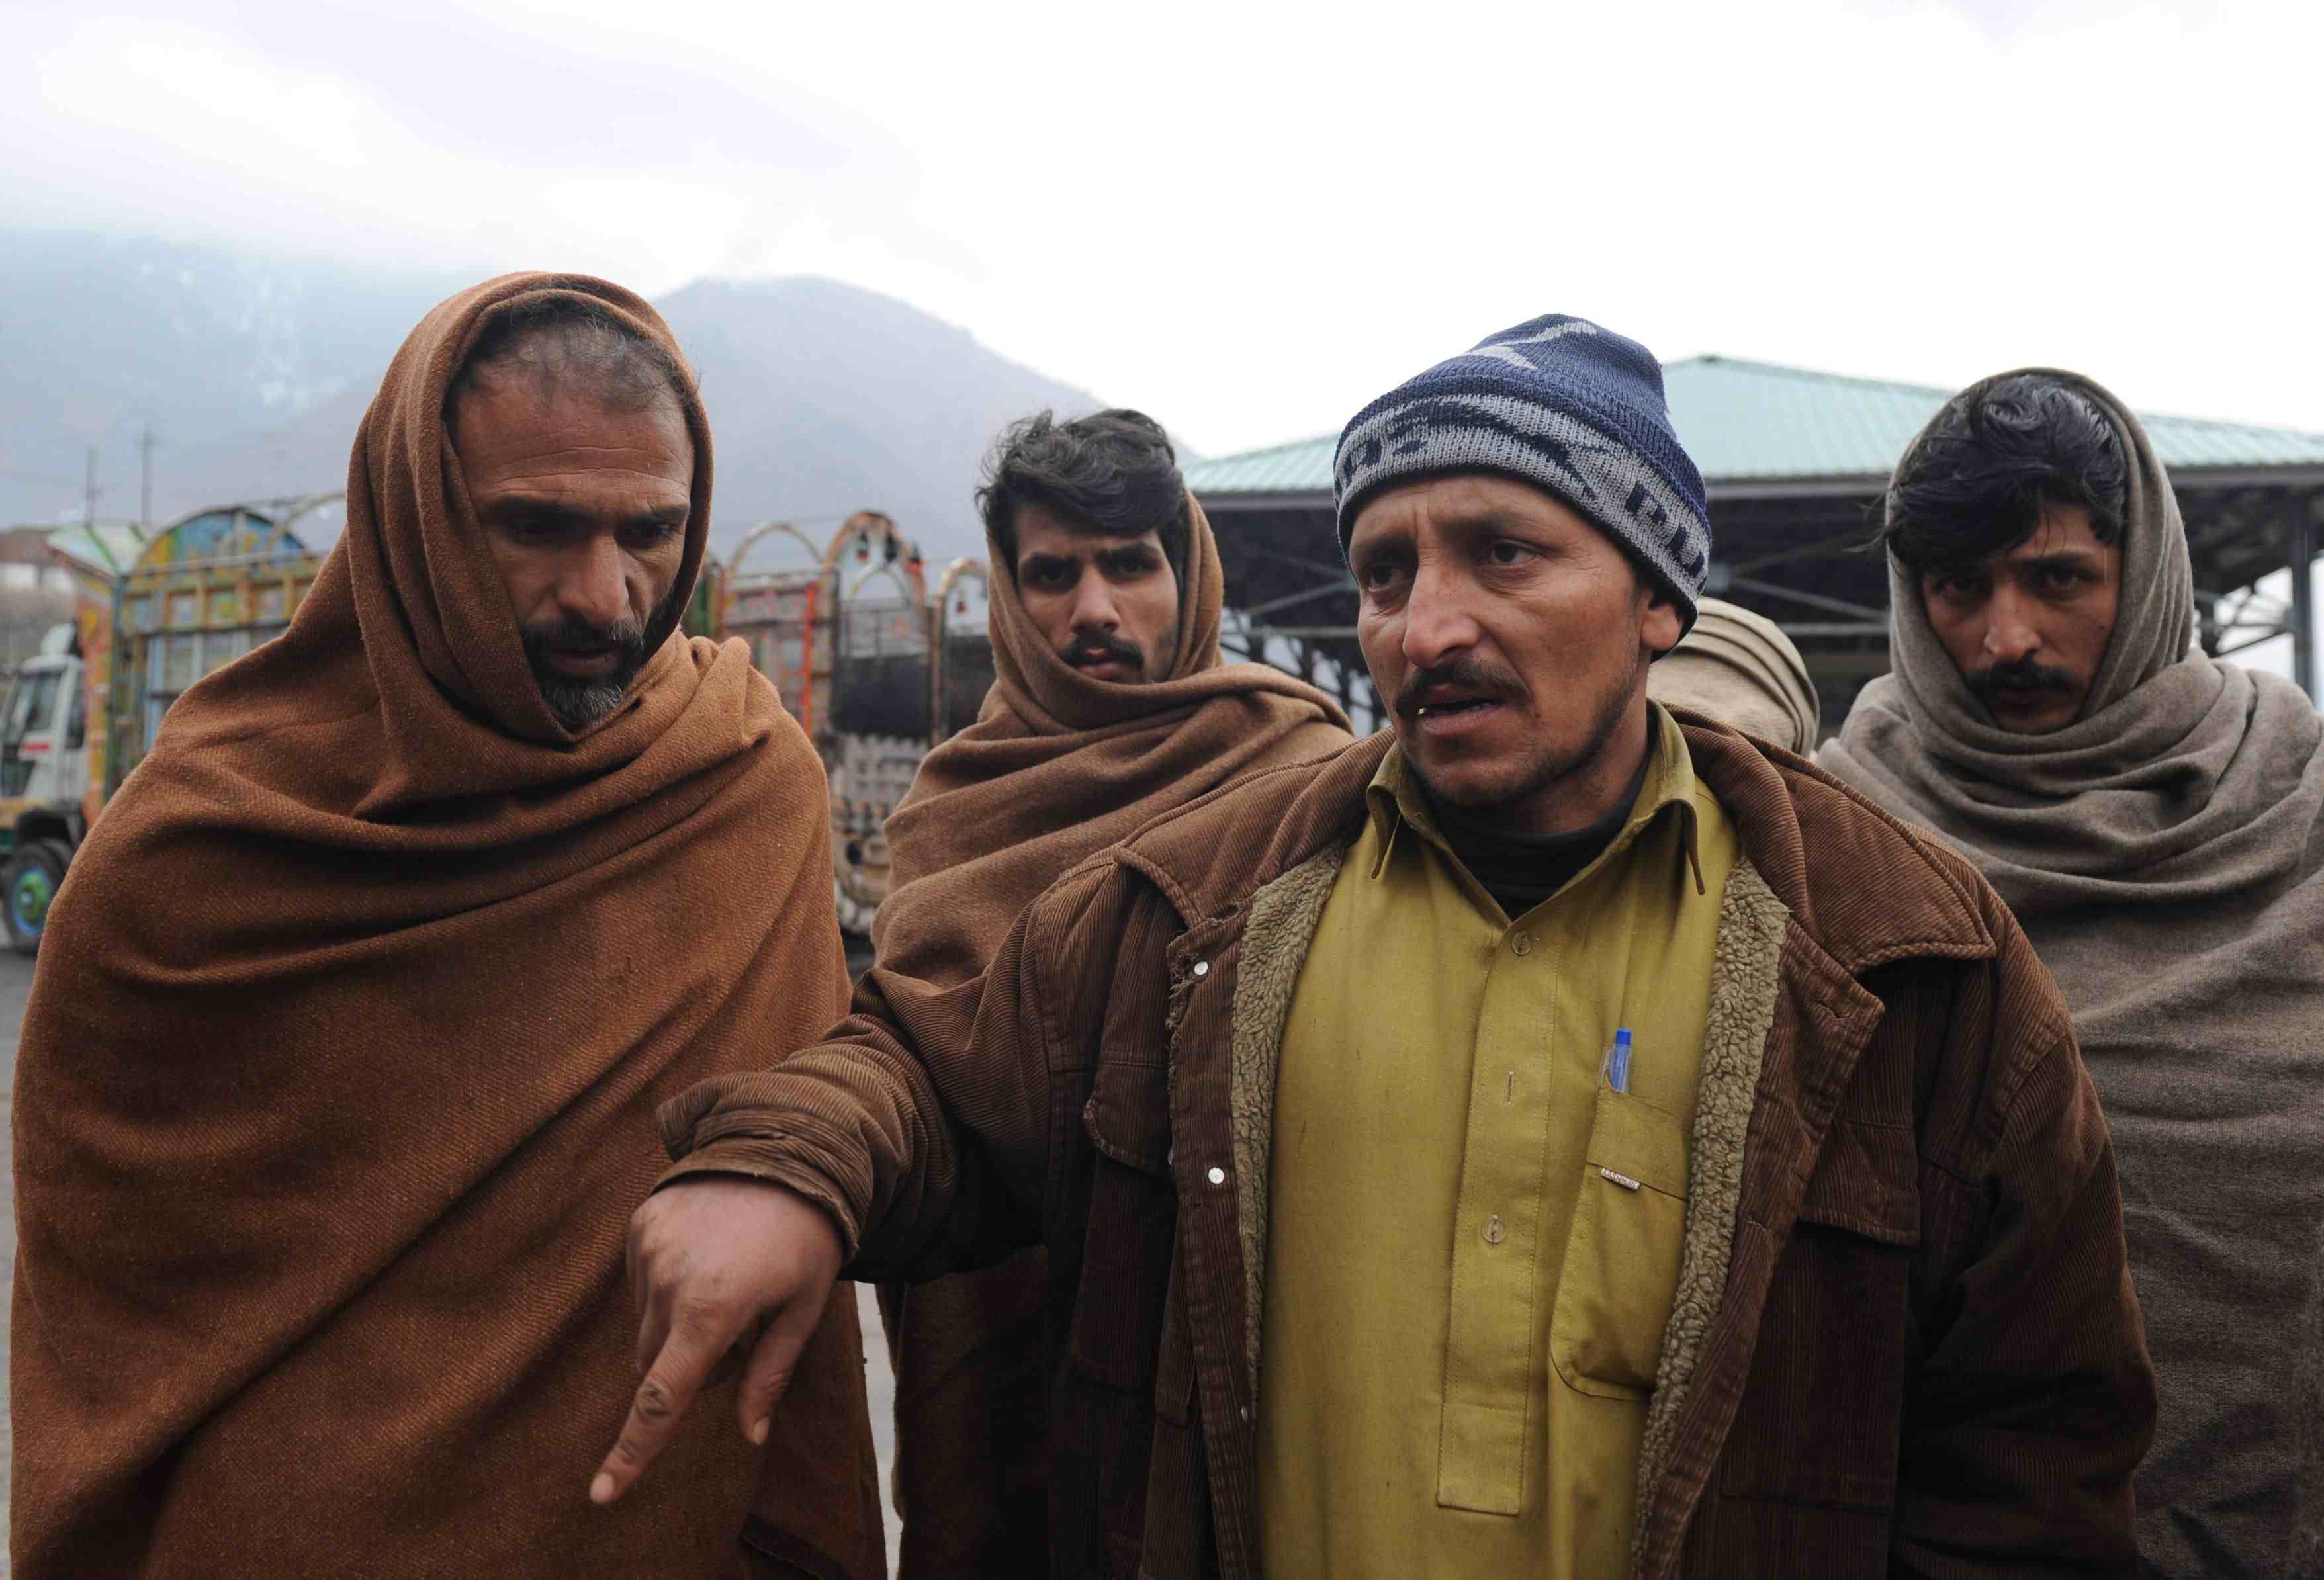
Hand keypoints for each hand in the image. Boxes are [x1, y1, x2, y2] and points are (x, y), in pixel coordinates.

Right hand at [589, 1177, 843, 1505]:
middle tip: (742, 1325)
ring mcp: (648, 1249)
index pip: (663, 1397)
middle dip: (690, 1362)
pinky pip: (641, 1281)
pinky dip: (668, 1284)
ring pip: (646, 1325)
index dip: (633, 1451)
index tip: (603, 1494)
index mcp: (713, 1311)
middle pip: (655, 1363)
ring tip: (729, 1278)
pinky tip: (708, 1252)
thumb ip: (770, 1374)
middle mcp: (669, 1281)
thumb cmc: (806, 1239)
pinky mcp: (640, 1225)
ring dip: (677, 1323)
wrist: (788, 1149)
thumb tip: (749, 1436)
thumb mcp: (804, 1308)